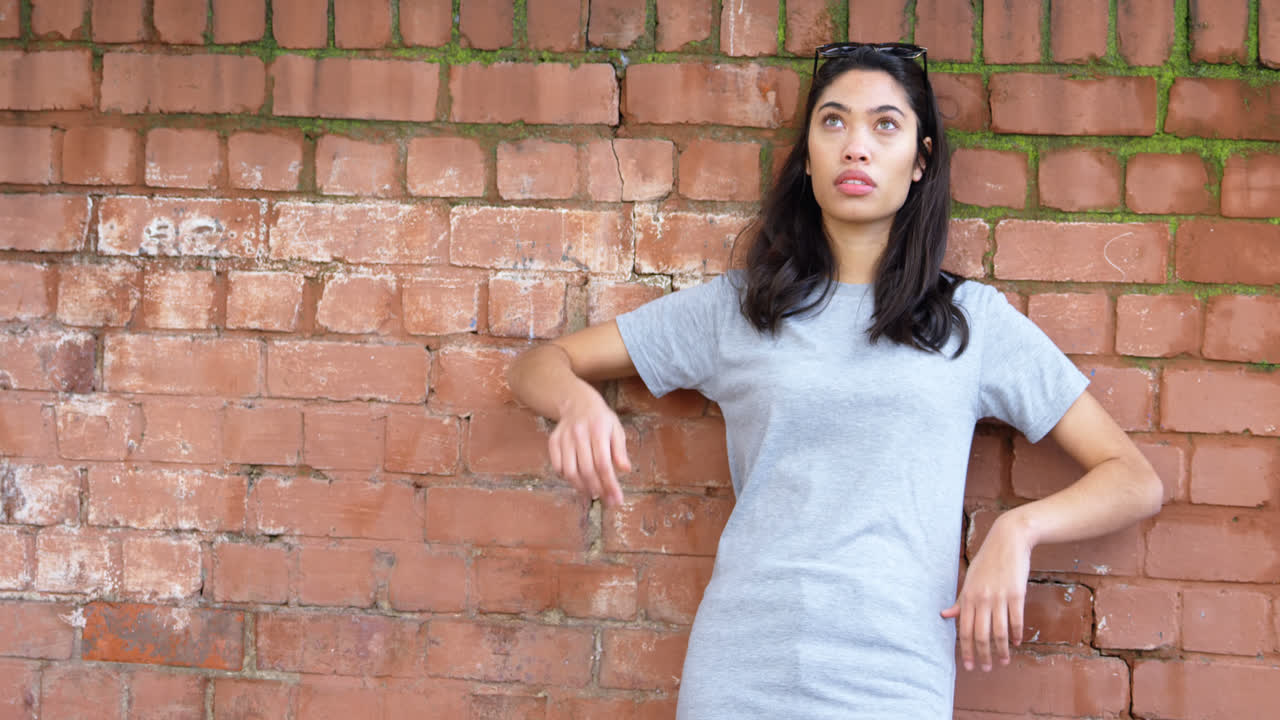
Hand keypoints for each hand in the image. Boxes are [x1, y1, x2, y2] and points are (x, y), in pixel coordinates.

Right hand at [548, 385, 630, 506]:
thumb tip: (625, 469)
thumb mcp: (616, 429)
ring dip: (581, 487)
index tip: (617, 499)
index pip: (603, 464)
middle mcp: (579, 434)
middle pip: (587, 470)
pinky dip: (566, 478)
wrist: (577, 402)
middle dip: (598, 490)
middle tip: (607, 501)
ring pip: (570, 471)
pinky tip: (577, 481)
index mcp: (598, 430)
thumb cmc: (601, 419)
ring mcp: (564, 438)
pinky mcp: (553, 441)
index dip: (610, 484)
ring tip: (592, 493)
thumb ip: (620, 450)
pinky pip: (557, 466)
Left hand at [940, 513, 1032, 671]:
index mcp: (968, 596)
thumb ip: (960, 600)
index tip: (968, 665)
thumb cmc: (987, 561)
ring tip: (1002, 661)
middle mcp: (981, 599)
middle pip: (980, 635)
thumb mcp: (970, 579)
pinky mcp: (1016, 594)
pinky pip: (1015, 620)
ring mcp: (999, 597)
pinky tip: (1016, 643)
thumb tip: (945, 615)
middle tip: (985, 668)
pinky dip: (1015, 634)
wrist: (1008, 540)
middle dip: (982, 655)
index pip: (963, 629)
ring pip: (998, 632)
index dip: (965, 649)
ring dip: (1000, 650)